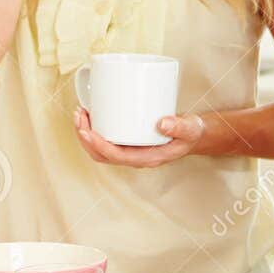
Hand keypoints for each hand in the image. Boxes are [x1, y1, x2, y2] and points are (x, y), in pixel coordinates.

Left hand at [74, 108, 203, 167]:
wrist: (193, 135)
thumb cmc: (190, 133)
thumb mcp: (189, 129)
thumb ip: (179, 126)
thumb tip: (162, 123)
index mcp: (147, 158)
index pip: (116, 156)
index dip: (98, 145)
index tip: (88, 131)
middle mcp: (135, 157)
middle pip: (102, 155)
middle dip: (86, 138)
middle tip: (79, 116)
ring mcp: (130, 150)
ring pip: (100, 149)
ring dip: (86, 134)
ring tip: (80, 114)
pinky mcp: (128, 141)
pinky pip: (105, 141)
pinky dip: (94, 130)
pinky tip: (91, 115)